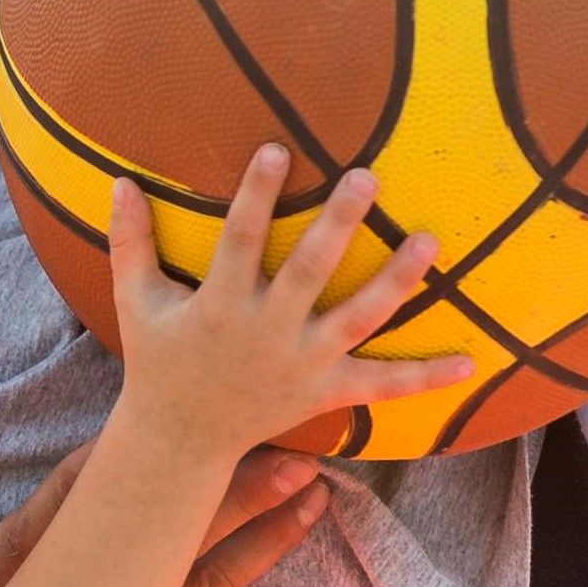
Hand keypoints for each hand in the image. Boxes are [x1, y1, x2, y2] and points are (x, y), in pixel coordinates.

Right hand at [109, 150, 468, 461]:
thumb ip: (129, 242)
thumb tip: (118, 182)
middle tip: (369, 178)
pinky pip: (382, 386)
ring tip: (429, 241)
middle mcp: (266, 331)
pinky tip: (470, 363)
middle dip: (339, 224)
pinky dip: (425, 378)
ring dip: (395, 281)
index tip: (276, 149)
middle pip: (309, 270)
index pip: (240, 238)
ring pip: (357, 319)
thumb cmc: (160, 359)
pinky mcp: (326, 393)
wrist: (181, 437)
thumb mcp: (134, 301)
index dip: (256, 193)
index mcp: (219, 304)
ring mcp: (302, 364)